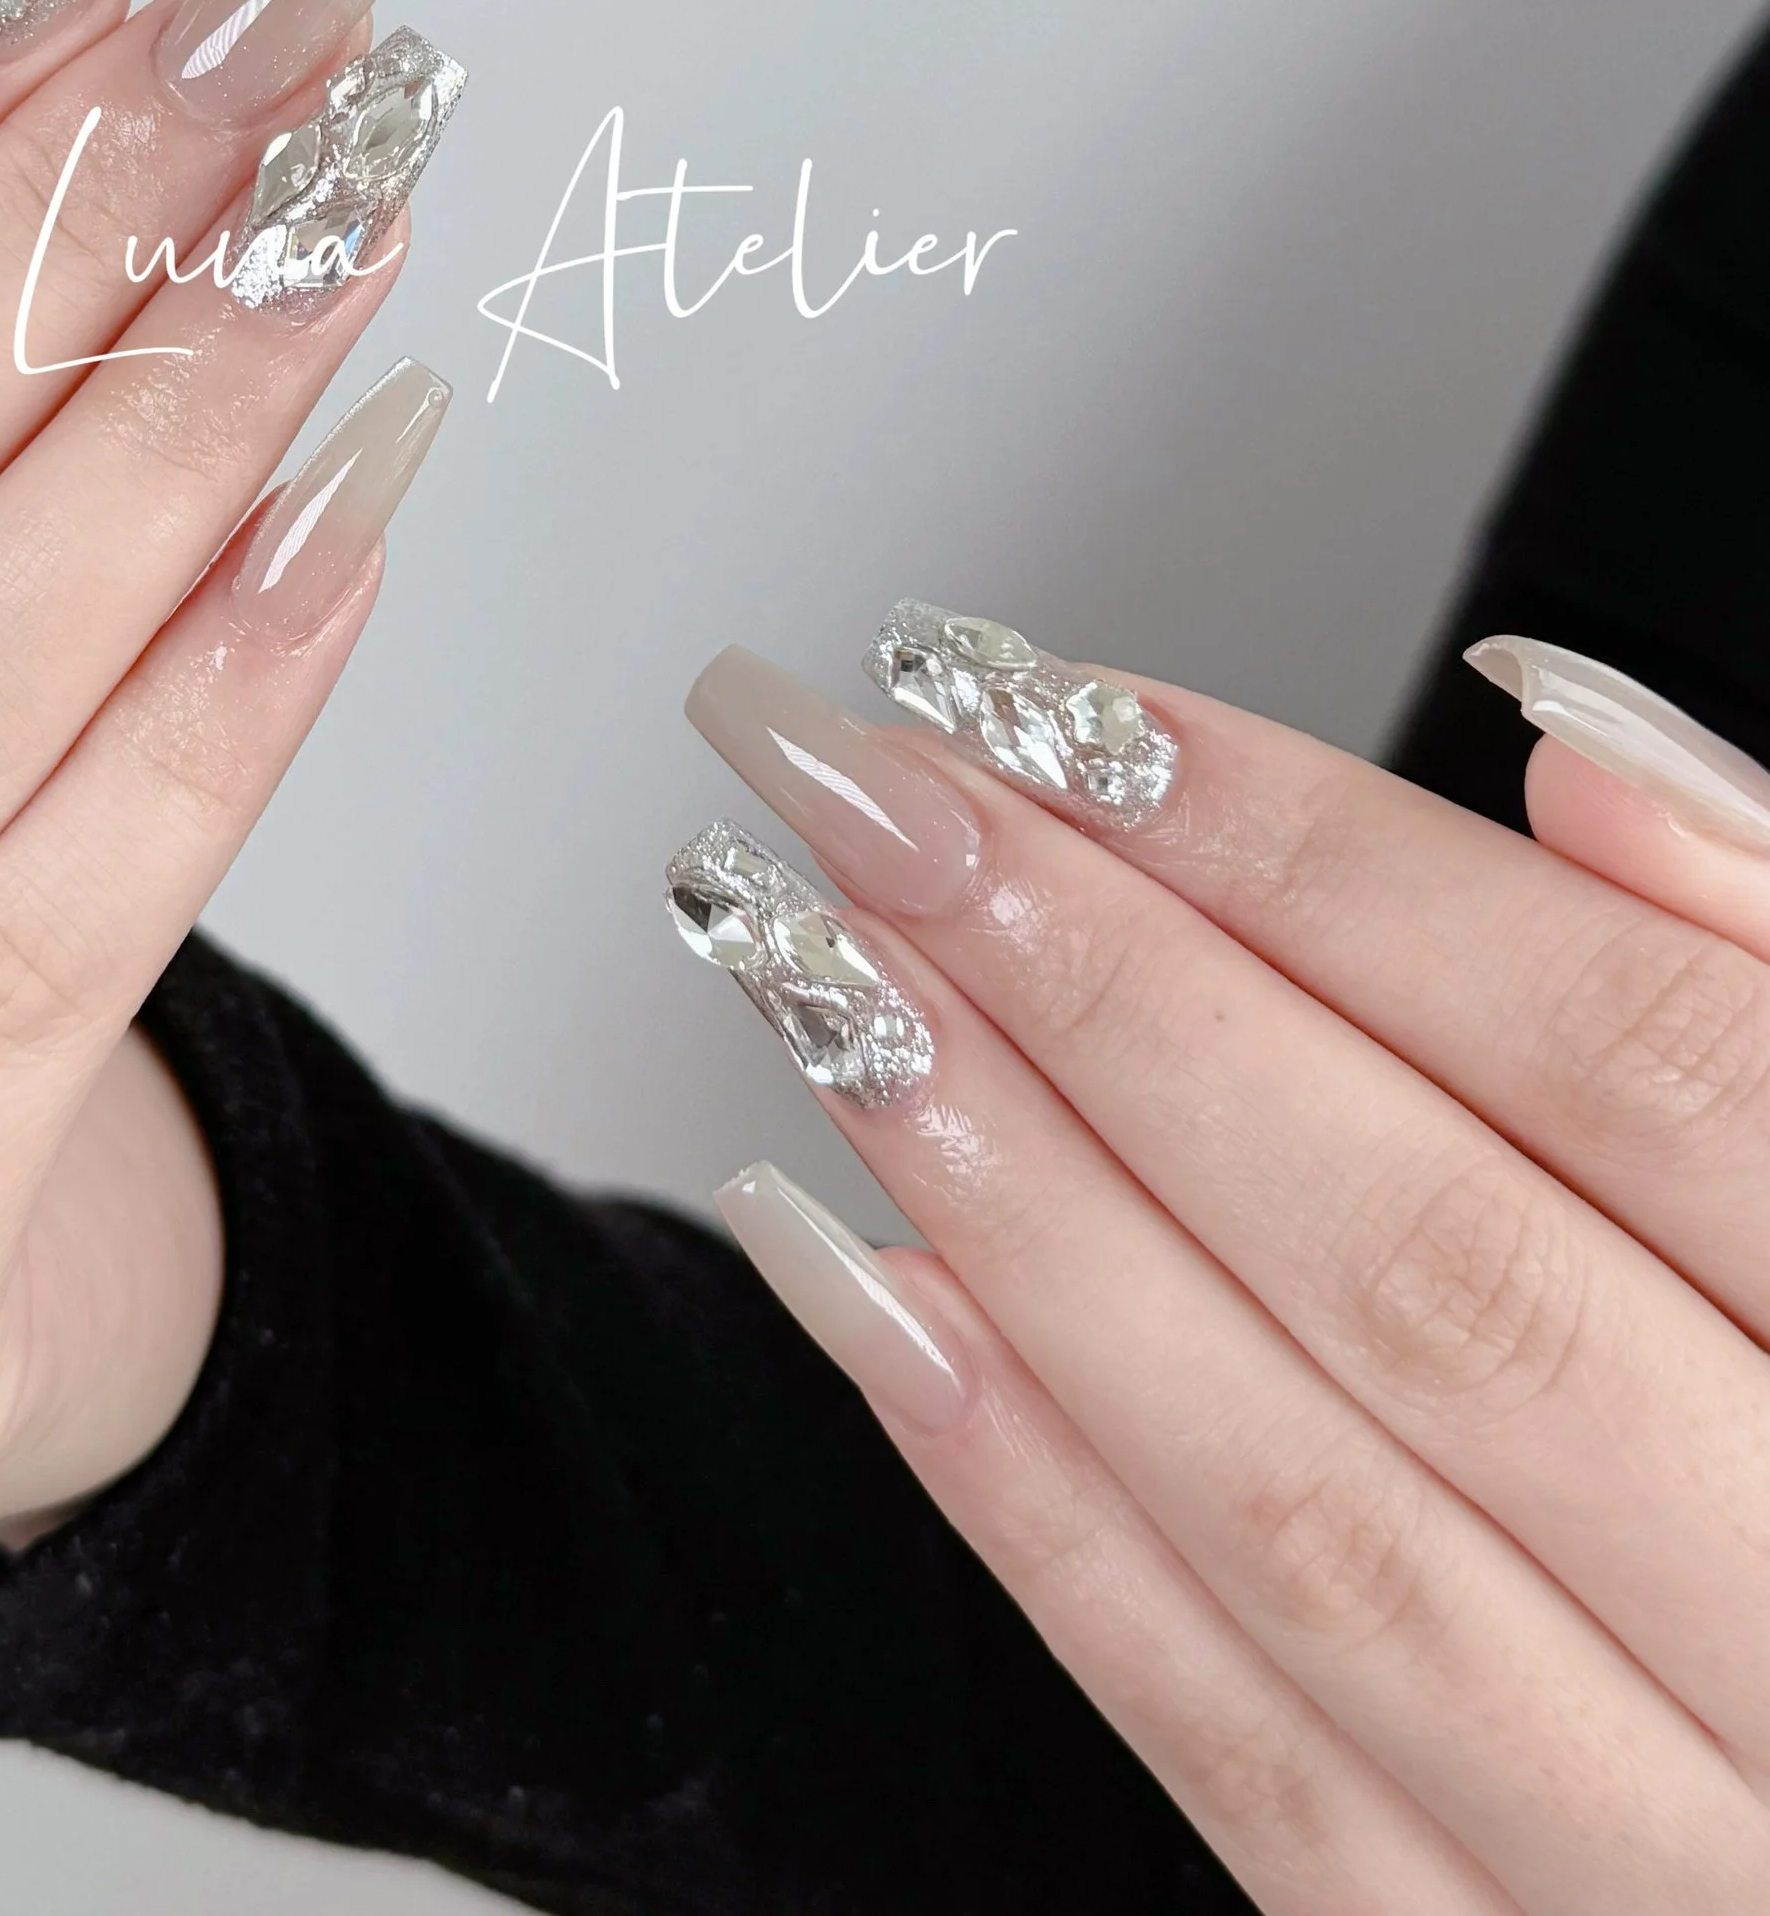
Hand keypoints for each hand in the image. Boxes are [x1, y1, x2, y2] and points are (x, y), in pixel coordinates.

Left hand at [677, 608, 1769, 1911]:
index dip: (1331, 866)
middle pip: (1436, 1270)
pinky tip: (872, 1289)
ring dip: (1029, 1220)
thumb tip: (1572, 743)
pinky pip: (1253, 1762)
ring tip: (831, 986)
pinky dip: (1040, 1512)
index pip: (1637, 1068)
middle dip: (1118, 999)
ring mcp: (1690, 1867)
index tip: (1076, 713)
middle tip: (880, 797)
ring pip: (1307, 1506)